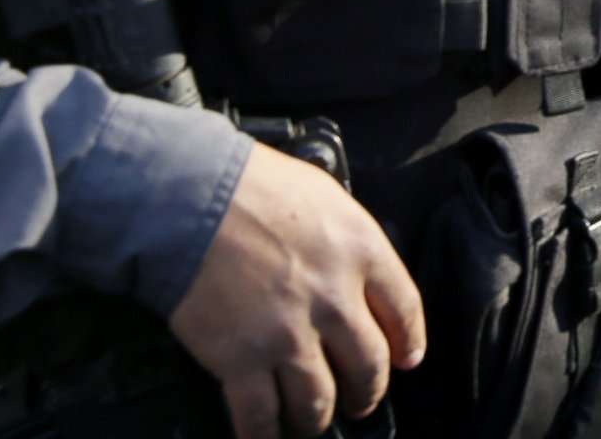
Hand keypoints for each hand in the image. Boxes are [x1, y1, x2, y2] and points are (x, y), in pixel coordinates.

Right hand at [168, 143, 425, 438]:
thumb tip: (351, 263)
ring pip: (320, 401)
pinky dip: (264, 434)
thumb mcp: (325, 194)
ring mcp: (289, 335)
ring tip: (312, 422)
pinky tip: (265, 435)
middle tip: (362, 401)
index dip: (409, 341)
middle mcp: (335, 299)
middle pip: (370, 364)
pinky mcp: (242, 361)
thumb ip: (346, 237)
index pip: (405, 309)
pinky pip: (261, 417)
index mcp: (361, 251)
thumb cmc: (250, 186)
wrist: (190, 200)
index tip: (407, 358)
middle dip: (368, 391)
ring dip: (318, 419)